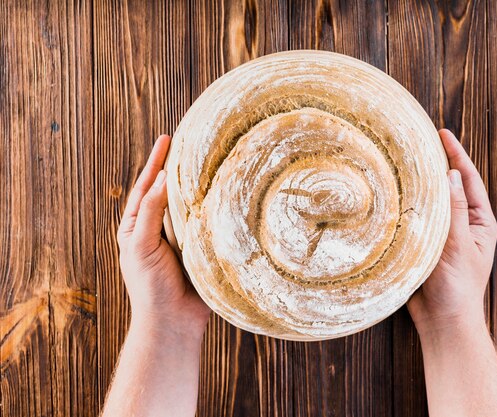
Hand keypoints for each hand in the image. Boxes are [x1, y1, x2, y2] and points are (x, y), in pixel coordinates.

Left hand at [117, 135, 210, 336]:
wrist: (173, 320)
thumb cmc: (151, 285)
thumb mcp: (142, 244)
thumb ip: (151, 211)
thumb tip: (164, 177)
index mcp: (137, 226)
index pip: (146, 186)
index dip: (156, 162)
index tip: (166, 138)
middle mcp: (158, 228)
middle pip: (167, 191)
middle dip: (175, 167)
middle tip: (187, 141)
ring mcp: (179, 238)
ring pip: (187, 204)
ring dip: (194, 184)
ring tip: (205, 160)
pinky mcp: (199, 247)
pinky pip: (204, 221)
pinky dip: (210, 205)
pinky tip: (221, 193)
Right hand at [407, 129, 496, 334]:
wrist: (443, 321)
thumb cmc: (458, 287)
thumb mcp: (460, 245)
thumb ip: (453, 210)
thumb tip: (451, 174)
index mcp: (479, 221)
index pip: (468, 179)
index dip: (456, 155)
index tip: (442, 133)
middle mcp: (462, 224)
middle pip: (449, 186)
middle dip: (437, 164)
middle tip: (419, 141)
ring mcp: (443, 234)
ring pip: (431, 201)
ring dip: (420, 184)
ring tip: (404, 162)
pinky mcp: (424, 244)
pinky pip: (417, 218)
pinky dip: (408, 205)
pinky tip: (394, 194)